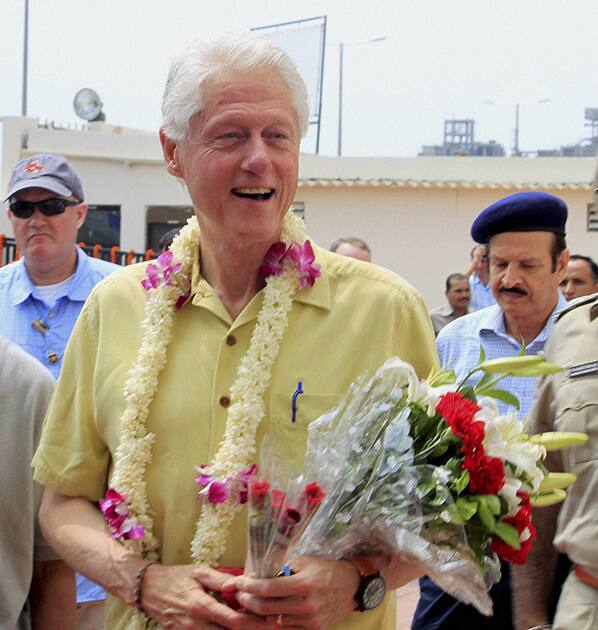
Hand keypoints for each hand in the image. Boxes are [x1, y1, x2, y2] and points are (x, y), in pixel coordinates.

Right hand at [140, 564, 271, 628]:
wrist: (148, 590)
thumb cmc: (176, 577)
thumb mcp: (199, 572)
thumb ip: (220, 579)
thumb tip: (240, 584)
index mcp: (201, 606)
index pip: (233, 621)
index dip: (254, 623)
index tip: (269, 618)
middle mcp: (196, 625)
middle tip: (268, 622)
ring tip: (252, 623)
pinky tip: (232, 624)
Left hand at [231, 556, 359, 628]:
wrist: (351, 586)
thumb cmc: (326, 569)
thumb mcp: (304, 561)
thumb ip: (282, 567)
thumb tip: (258, 575)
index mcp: (304, 584)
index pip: (268, 588)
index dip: (249, 586)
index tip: (239, 582)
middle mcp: (306, 605)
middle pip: (266, 607)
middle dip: (248, 601)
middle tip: (241, 594)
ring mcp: (310, 621)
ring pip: (274, 620)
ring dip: (260, 611)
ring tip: (253, 602)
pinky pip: (286, 627)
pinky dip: (276, 619)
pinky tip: (270, 610)